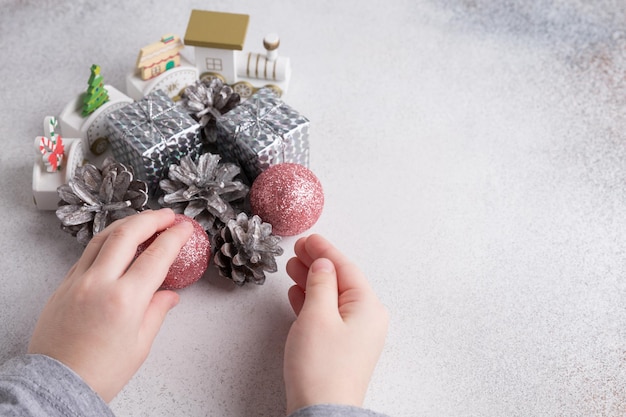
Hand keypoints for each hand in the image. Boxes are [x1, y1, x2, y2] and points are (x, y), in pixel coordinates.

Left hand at [28, 209, 192, 401]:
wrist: (57, 386)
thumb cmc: (99, 373)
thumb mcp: (139, 345)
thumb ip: (156, 312)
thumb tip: (169, 296)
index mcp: (124, 300)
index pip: (156, 256)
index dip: (174, 237)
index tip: (184, 228)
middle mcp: (99, 284)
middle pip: (127, 234)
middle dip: (150, 219)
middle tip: (167, 215)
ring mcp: (77, 281)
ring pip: (103, 238)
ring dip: (127, 223)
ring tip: (144, 221)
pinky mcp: (63, 285)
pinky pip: (87, 253)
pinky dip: (106, 240)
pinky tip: (117, 242)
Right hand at [284, 234, 388, 413]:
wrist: (321, 411)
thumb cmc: (321, 367)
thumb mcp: (317, 315)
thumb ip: (321, 284)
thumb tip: (324, 264)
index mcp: (368, 307)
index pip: (346, 268)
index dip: (325, 251)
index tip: (307, 239)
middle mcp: (367, 318)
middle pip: (341, 280)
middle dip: (318, 264)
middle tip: (297, 250)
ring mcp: (356, 333)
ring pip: (333, 297)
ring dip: (313, 281)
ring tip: (292, 267)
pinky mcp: (342, 346)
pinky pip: (328, 314)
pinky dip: (313, 301)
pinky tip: (298, 294)